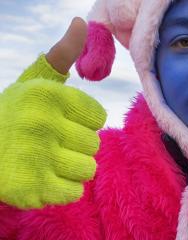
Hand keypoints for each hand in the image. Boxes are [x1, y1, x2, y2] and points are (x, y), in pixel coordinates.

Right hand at [0, 18, 105, 209]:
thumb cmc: (14, 116)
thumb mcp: (33, 83)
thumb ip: (61, 56)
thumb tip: (82, 23)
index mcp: (46, 95)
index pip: (98, 116)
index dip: (82, 121)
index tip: (59, 120)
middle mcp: (41, 123)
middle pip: (94, 144)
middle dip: (75, 145)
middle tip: (48, 143)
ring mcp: (36, 157)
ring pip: (87, 169)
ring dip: (71, 168)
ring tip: (47, 160)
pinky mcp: (34, 188)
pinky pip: (74, 191)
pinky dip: (62, 188)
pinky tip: (44, 178)